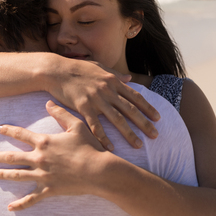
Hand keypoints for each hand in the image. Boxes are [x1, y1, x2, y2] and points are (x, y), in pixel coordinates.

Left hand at [0, 100, 106, 210]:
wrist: (98, 171)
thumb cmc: (89, 147)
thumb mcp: (76, 125)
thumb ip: (61, 113)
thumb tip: (48, 102)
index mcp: (45, 142)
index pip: (21, 134)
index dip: (9, 130)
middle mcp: (39, 158)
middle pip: (13, 157)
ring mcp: (43, 175)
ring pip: (17, 175)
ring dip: (3, 174)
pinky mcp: (49, 189)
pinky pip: (31, 198)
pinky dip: (20, 204)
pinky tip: (10, 207)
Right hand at [45, 57, 159, 149]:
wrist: (57, 70)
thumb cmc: (78, 68)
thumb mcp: (99, 67)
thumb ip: (115, 74)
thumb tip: (129, 78)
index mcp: (113, 81)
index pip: (135, 96)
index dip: (148, 108)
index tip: (158, 118)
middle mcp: (108, 90)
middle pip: (130, 109)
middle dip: (144, 123)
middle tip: (156, 135)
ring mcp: (96, 99)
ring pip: (117, 119)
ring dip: (129, 133)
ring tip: (138, 145)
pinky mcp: (83, 106)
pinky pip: (96, 125)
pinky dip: (103, 137)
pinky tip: (110, 147)